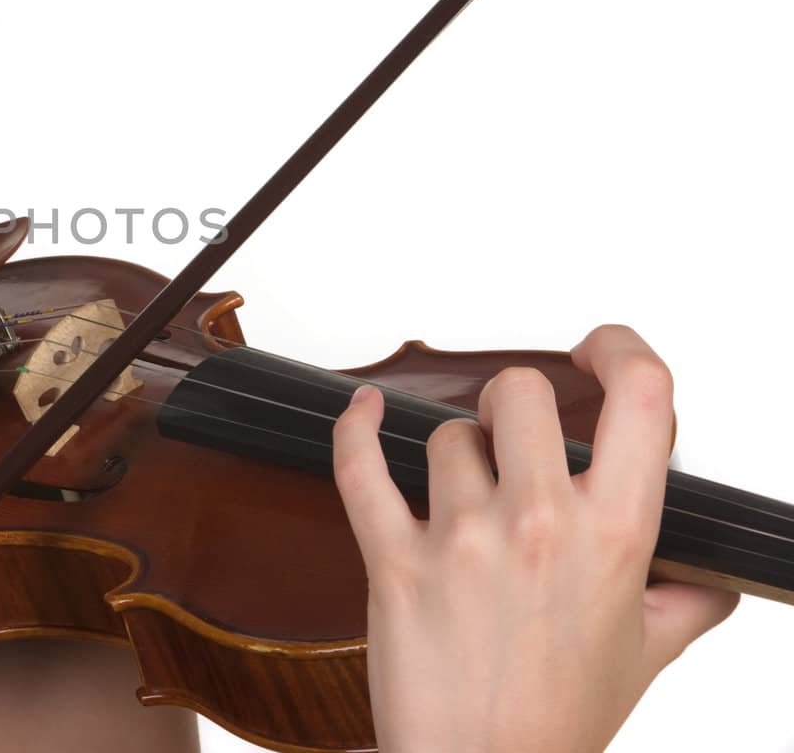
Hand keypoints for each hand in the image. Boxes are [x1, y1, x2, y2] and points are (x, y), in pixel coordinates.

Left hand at [331, 324, 738, 752]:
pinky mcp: (395, 560)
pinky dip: (355, 427)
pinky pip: (360, 468)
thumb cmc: (558, 719)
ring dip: (455, 455)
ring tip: (465, 501)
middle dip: (517, 403)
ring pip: (447, 435)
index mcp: (615, 537)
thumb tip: (708, 574)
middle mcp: (541, 525)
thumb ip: (685, 600)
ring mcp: (463, 539)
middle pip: (521, 392)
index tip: (601, 348)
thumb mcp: (647, 653)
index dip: (624, 350)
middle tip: (517, 436)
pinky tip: (365, 409)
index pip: (642, 399)